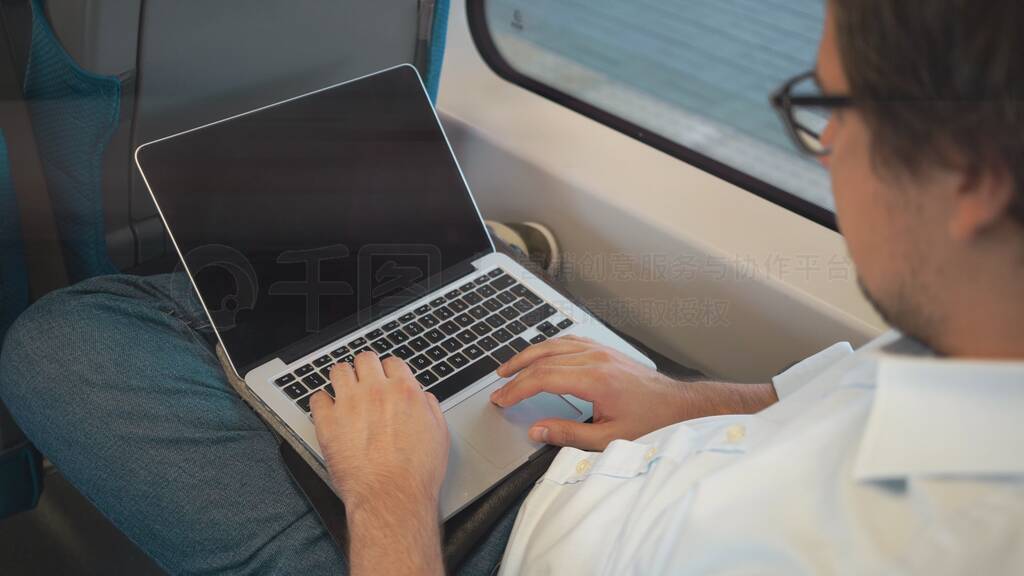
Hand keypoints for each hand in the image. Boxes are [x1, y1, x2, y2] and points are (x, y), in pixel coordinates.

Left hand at [310, 351, 448, 514]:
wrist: (391, 497)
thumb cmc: (416, 473)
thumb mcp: (439, 435)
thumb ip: (430, 408)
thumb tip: (422, 397)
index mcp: (404, 391)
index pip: (392, 362)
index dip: (389, 371)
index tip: (386, 380)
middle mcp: (375, 392)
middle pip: (364, 359)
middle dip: (365, 369)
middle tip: (364, 382)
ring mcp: (349, 405)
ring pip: (338, 370)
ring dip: (342, 378)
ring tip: (343, 390)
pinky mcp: (327, 422)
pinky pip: (317, 398)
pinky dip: (321, 402)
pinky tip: (328, 411)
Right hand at [490, 335, 776, 450]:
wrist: (680, 406)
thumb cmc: (651, 423)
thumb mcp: (609, 439)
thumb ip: (568, 435)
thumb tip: (537, 431)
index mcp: (594, 379)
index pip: (543, 378)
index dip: (517, 389)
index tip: (501, 400)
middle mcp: (595, 359)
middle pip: (543, 358)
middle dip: (516, 373)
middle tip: (498, 388)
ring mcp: (600, 351)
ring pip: (554, 344)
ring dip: (528, 355)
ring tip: (509, 368)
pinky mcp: (605, 350)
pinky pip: (569, 342)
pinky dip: (548, 347)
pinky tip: (540, 356)